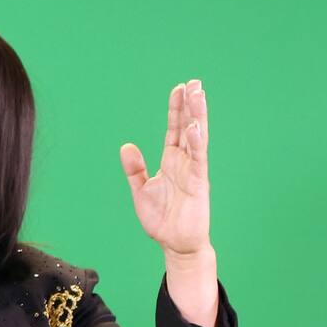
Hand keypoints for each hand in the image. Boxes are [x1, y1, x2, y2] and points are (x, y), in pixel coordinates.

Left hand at [119, 79, 211, 256]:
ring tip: (198, 95)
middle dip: (191, 105)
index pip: (174, 129)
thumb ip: (134, 169)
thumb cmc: (161, 219)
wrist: (174, 244)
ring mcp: (194, 171)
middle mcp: (185, 162)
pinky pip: (198, 160)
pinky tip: (195, 127)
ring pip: (196, 138)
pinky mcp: (199, 184)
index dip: (176, 109)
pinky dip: (197, 143)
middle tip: (195, 83)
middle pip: (188, 127)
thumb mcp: (141, 190)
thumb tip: (127, 146)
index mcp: (171, 161)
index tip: (179, 88)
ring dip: (197, 116)